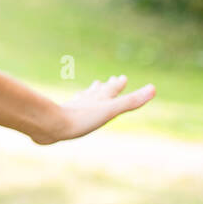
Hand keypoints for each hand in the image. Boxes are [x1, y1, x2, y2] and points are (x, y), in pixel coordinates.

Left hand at [31, 74, 156, 144]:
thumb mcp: (111, 110)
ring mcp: (72, 109)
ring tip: (90, 91)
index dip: (117, 85)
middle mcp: (85, 102)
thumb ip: (131, 101)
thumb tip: (154, 88)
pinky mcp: (59, 118)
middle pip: (97, 92)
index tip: (121, 78)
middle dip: (105, 88)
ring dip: (90, 94)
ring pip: (83, 99)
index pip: (111, 90)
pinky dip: (73, 107)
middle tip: (108, 80)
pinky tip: (67, 110)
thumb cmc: (81, 118)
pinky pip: (69, 110)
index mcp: (98, 100)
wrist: (49, 125)